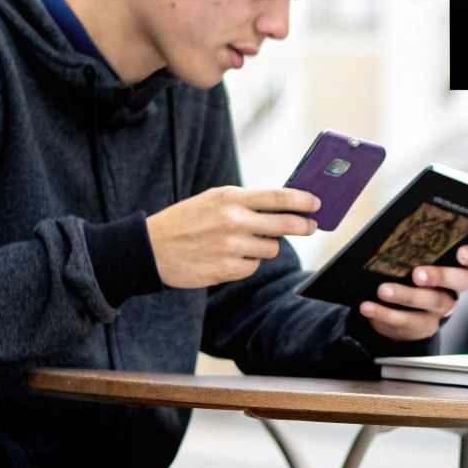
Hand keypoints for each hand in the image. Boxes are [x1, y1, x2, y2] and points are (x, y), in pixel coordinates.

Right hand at [145, 186, 318, 288]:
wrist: (150, 249)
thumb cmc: (186, 221)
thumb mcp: (213, 200)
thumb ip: (245, 201)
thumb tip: (284, 205)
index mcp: (230, 198)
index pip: (278, 197)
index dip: (303, 200)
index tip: (317, 203)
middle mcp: (233, 221)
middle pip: (285, 225)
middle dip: (303, 226)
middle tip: (310, 226)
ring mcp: (231, 247)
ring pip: (271, 248)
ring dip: (266, 245)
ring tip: (245, 241)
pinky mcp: (226, 270)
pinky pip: (254, 266)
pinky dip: (248, 263)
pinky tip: (230, 257)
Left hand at [360, 245, 467, 341]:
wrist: (398, 307)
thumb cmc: (408, 271)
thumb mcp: (413, 258)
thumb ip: (415, 247)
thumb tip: (395, 231)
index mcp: (458, 267)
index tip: (461, 252)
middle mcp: (455, 289)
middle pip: (461, 282)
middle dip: (441, 276)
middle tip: (417, 274)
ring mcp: (440, 311)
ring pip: (432, 303)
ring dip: (406, 296)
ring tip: (383, 290)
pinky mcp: (422, 327)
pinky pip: (406, 322)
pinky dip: (384, 314)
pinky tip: (367, 307)